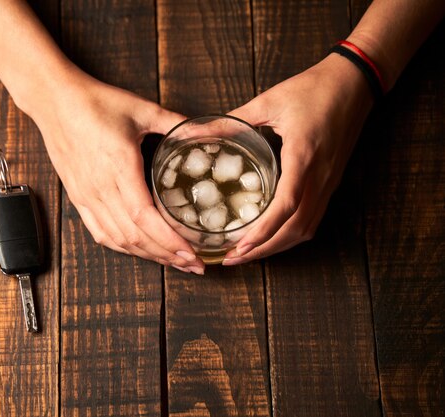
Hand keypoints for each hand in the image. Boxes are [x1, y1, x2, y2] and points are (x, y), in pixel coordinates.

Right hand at [19, 72, 204, 273]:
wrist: (54, 101)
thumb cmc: (96, 103)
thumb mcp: (142, 108)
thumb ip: (176, 123)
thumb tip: (205, 131)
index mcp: (119, 165)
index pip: (144, 216)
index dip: (168, 240)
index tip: (191, 252)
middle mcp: (100, 187)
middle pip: (134, 235)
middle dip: (167, 255)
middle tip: (194, 264)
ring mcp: (86, 195)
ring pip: (118, 239)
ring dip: (147, 255)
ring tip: (173, 262)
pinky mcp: (78, 197)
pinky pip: (100, 232)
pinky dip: (122, 247)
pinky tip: (141, 251)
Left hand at [222, 53, 373, 264]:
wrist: (355, 82)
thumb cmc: (314, 89)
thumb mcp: (269, 101)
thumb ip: (233, 120)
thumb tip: (198, 130)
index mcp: (303, 157)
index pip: (287, 205)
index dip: (263, 231)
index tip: (239, 246)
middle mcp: (319, 177)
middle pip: (296, 228)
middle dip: (264, 249)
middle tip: (232, 258)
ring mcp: (329, 182)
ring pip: (306, 228)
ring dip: (277, 246)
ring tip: (248, 253)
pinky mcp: (331, 182)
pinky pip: (313, 218)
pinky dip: (291, 234)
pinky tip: (272, 237)